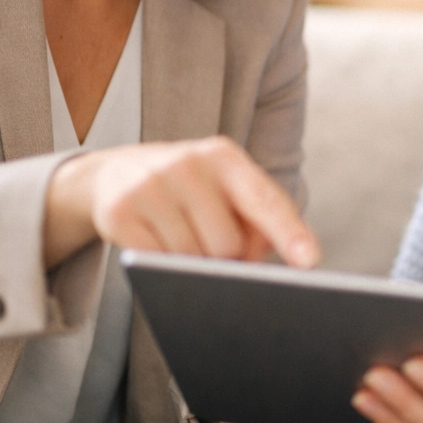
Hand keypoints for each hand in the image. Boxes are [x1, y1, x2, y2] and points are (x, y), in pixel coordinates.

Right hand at [42, 136, 319, 269]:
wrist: (112, 173)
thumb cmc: (189, 189)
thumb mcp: (225, 188)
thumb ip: (257, 221)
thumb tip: (256, 266)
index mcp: (225, 156)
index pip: (264, 200)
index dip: (289, 232)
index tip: (310, 261)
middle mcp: (188, 163)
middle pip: (228, 245)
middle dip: (225, 258)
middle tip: (208, 238)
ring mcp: (150, 186)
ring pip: (192, 259)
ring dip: (191, 262)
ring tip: (178, 233)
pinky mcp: (118, 213)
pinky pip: (155, 265)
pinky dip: (160, 265)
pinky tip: (153, 240)